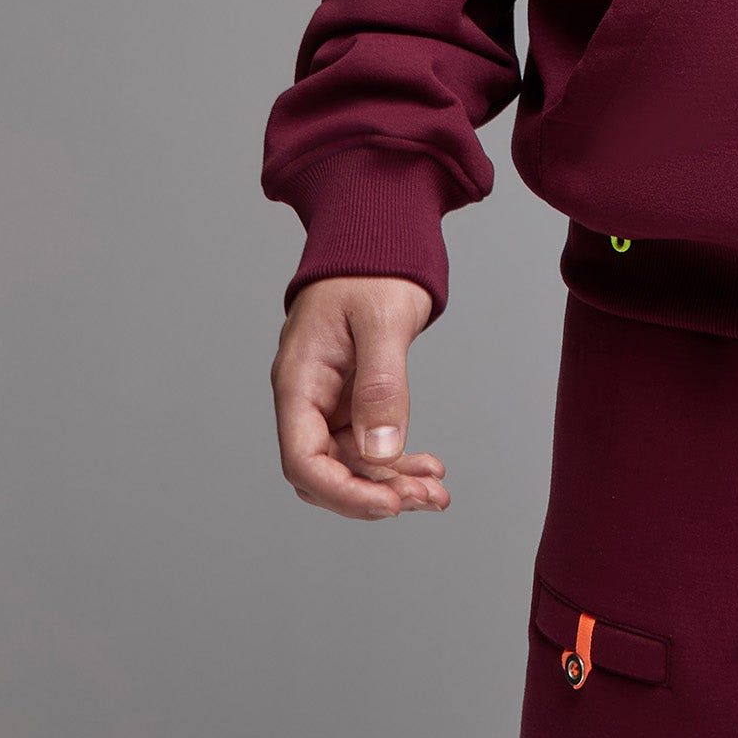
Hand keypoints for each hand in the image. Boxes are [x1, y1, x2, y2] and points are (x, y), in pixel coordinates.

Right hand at [271, 275, 449, 521]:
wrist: (378, 232)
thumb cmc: (372, 264)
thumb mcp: (382, 320)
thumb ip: (380, 385)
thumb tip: (380, 452)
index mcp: (299, 379)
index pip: (303, 459)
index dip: (343, 492)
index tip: (389, 505)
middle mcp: (306, 395)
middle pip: (326, 470)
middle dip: (374, 493)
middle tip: (428, 499)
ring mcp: (328, 398)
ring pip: (350, 462)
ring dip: (391, 481)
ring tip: (438, 492)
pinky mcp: (351, 396)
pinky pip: (367, 443)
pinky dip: (396, 460)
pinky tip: (429, 469)